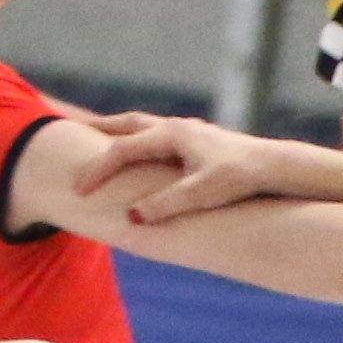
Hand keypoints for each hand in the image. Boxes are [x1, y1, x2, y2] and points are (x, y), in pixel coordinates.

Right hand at [58, 112, 305, 222]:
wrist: (273, 166)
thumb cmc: (239, 179)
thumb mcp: (201, 194)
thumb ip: (166, 204)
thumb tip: (133, 217)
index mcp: (172, 136)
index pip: (122, 150)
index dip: (97, 170)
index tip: (78, 191)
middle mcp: (176, 128)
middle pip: (126, 125)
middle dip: (97, 131)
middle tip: (69, 133)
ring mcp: (187, 131)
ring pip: (142, 126)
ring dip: (118, 131)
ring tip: (98, 137)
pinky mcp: (196, 139)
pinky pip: (157, 135)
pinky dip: (138, 139)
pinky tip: (138, 150)